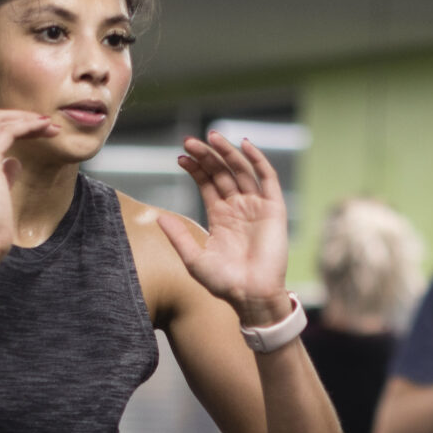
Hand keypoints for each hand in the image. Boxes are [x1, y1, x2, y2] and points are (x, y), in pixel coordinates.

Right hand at [0, 107, 61, 256]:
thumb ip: (3, 175)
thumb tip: (14, 162)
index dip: (16, 125)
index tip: (39, 130)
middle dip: (24, 118)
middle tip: (48, 125)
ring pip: (2, 121)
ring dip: (29, 121)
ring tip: (51, 128)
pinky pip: (8, 132)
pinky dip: (27, 126)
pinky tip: (43, 130)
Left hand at [158, 133, 291, 326]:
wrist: (251, 296)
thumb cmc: (224, 283)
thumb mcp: (194, 259)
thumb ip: (178, 236)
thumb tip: (158, 217)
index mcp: (221, 217)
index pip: (208, 183)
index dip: (195, 168)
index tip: (180, 157)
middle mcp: (239, 208)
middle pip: (222, 172)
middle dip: (207, 155)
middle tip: (190, 141)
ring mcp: (257, 206)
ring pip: (242, 170)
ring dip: (227, 152)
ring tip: (211, 137)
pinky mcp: (274, 209)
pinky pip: (267, 178)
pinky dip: (258, 160)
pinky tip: (244, 145)